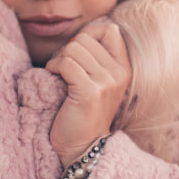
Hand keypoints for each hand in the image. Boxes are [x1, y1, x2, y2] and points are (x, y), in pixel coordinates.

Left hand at [46, 23, 131, 167]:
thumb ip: (96, 61)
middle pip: (87, 38)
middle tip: (63, 69)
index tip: (76, 54)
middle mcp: (119, 74)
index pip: (110, 30)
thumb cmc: (83, 116)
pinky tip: (54, 79)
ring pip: (74, 48)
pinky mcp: (89, 92)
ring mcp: (106, 83)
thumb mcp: (98, 85)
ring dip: (60, 59)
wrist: (81, 148)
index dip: (88, 35)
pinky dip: (55, 67)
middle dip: (69, 49)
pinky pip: (66, 63)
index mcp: (124, 70)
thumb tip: (79, 37)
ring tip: (59, 75)